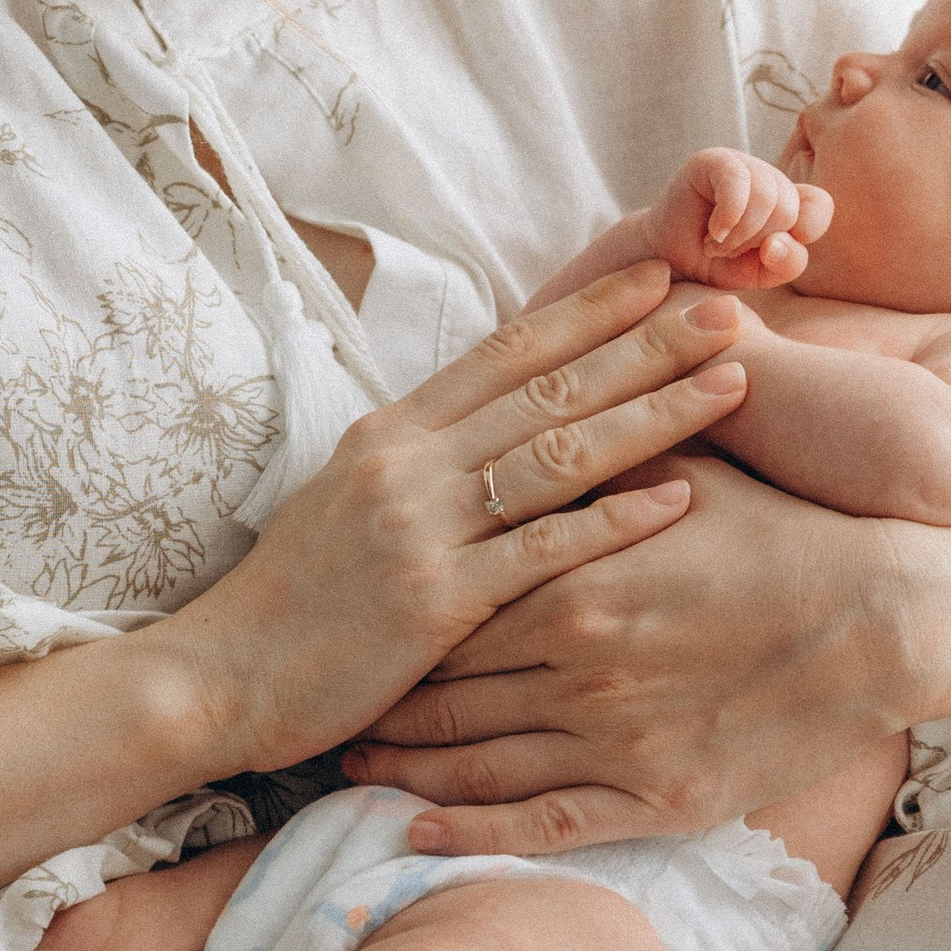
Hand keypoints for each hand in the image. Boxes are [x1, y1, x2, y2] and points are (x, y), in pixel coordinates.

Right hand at [155, 266, 752, 777]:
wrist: (220, 675)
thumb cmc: (295, 598)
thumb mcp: (348, 499)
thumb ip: (420, 457)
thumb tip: (490, 421)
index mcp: (392, 430)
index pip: (506, 349)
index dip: (588, 309)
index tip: (659, 274)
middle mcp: (409, 461)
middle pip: (549, 386)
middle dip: (646, 344)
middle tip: (728, 309)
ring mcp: (422, 526)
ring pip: (559, 454)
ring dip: (653, 413)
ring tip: (730, 384)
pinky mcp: (434, 599)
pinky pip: (543, 551)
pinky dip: (615, 522)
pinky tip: (679, 500)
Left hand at [340, 453, 913, 850]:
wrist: (886, 616)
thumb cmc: (784, 534)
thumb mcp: (678, 478)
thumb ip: (593, 470)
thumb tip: (534, 431)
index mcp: (570, 576)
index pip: (451, 606)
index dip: (395, 622)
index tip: (353, 628)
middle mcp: (577, 663)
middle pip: (446, 689)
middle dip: (383, 701)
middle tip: (330, 708)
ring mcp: (614, 737)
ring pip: (478, 762)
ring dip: (407, 769)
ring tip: (354, 769)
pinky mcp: (657, 796)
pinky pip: (543, 823)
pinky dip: (471, 830)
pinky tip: (417, 833)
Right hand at [644, 149, 830, 291]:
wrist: (668, 260)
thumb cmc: (716, 264)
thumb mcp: (760, 274)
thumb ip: (787, 263)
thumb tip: (779, 243)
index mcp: (788, 201)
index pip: (819, 204)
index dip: (803, 231)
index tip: (768, 254)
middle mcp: (769, 178)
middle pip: (789, 208)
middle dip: (756, 242)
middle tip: (728, 251)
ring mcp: (742, 165)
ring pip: (767, 197)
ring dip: (739, 235)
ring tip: (716, 244)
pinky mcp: (713, 160)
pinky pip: (737, 183)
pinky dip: (728, 218)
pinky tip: (712, 235)